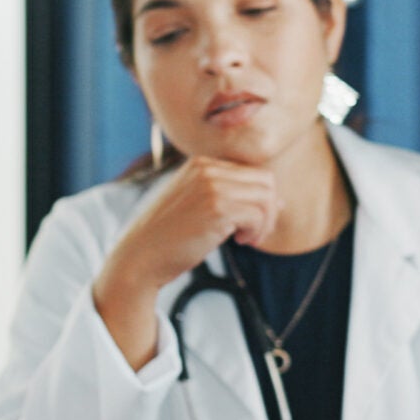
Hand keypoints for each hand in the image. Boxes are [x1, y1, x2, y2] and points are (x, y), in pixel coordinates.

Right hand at [92, 157, 279, 368]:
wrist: (139, 256)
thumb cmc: (167, 238)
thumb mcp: (195, 205)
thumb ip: (228, 196)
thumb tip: (279, 200)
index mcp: (200, 163)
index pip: (251, 172)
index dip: (261, 199)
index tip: (252, 223)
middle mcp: (206, 168)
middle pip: (265, 180)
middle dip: (269, 209)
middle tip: (254, 234)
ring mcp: (212, 186)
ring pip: (267, 196)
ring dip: (264, 222)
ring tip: (247, 239)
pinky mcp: (218, 207)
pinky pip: (258, 214)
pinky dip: (256, 231)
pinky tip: (239, 242)